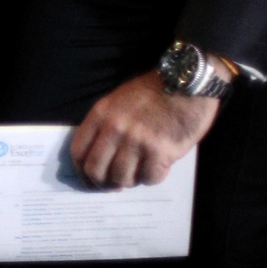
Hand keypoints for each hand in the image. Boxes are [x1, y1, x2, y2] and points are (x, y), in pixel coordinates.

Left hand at [69, 69, 224, 188]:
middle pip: (96, 170)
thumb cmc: (153, 91)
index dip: (81, 171)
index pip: (78, 152)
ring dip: (129, 181)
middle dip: (102, 183)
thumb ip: (105, 125)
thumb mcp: (118, 101)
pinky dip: (151, 178)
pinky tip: (157, 168)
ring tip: (137, 174)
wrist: (187, 82)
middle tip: (114, 185)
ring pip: (121, 177)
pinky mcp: (161, 150)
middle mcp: (114, 129)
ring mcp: (137, 141)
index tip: (89, 179)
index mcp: (100, 115)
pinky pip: (149, 178)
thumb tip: (100, 155)